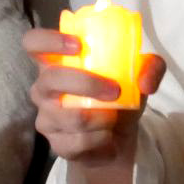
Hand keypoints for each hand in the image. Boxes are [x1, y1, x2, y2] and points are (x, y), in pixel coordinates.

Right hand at [22, 27, 166, 164]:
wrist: (116, 139)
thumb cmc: (118, 97)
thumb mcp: (138, 76)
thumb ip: (149, 67)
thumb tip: (144, 81)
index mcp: (57, 62)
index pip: (33, 42)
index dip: (49, 41)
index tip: (78, 45)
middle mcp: (44, 87)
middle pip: (50, 79)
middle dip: (86, 84)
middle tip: (115, 91)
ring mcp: (46, 116)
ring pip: (71, 117)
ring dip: (102, 118)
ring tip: (114, 117)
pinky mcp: (55, 143)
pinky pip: (78, 142)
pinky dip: (101, 140)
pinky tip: (107, 137)